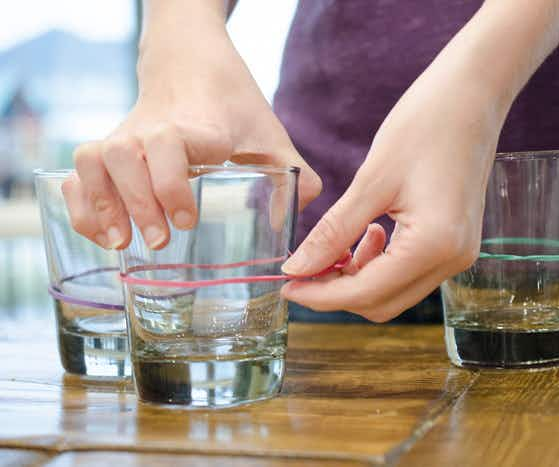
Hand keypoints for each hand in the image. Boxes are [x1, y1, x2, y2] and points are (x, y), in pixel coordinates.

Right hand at [63, 3, 319, 249]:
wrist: (191, 62)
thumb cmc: (234, 104)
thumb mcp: (271, 134)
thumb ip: (295, 176)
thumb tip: (297, 222)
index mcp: (198, 126)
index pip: (169, 145)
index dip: (170, 183)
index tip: (187, 219)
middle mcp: (154, 128)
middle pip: (124, 156)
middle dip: (138, 203)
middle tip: (161, 241)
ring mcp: (127, 134)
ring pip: (94, 159)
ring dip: (102, 204)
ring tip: (122, 243)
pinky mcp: (110, 144)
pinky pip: (80, 169)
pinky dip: (82, 202)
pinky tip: (102, 233)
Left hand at [280, 0, 558, 320]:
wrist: (473, 95)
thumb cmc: (425, 124)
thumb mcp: (371, 180)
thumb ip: (333, 232)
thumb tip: (296, 269)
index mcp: (434, 245)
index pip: (366, 293)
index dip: (320, 295)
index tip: (285, 285)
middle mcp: (452, 260)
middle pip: (381, 303)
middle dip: (337, 291)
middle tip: (303, 267)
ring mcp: (458, 254)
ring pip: (394, 291)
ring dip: (358, 277)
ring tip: (337, 244)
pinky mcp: (456, 243)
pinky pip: (410, 271)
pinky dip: (380, 264)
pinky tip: (369, 233)